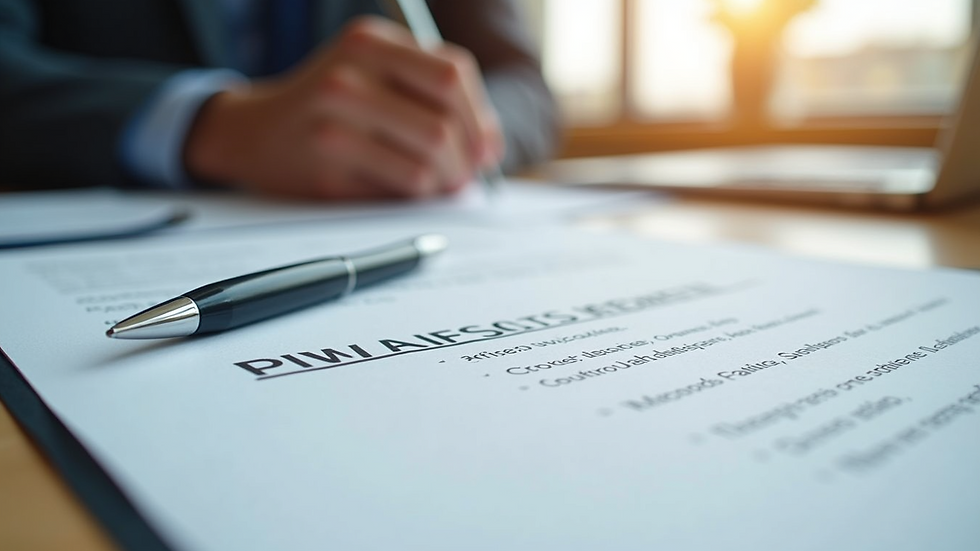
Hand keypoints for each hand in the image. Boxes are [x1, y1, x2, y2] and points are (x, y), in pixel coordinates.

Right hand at [184, 17, 503, 199]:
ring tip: (439, 184)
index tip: (486, 147)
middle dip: (466, 159)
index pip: (452, 75)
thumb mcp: (375, 74)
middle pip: (443, 122)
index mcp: (369, 40)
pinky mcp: (326, 162)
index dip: (481, 117)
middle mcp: (349, 72)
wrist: (254, 131)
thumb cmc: (330, 105)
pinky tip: (406, 189)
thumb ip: (431, 97)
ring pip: (426, 160)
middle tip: (466, 175)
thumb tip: (491, 148)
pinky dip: (416, 194)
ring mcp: (333, 118)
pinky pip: (399, 186)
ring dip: (445, 181)